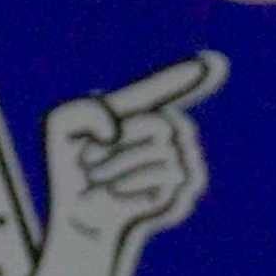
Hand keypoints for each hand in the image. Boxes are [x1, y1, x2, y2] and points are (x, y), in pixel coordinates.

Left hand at [32, 52, 218, 275]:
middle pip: (158, 124)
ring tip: (100, 179)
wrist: (79, 212)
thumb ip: (82, 110)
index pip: (165, 87)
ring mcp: (181, 162)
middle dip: (119, 142)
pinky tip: (116, 193)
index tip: (215, 63)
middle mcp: (168, 132)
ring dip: (118, 167)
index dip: (188, 75)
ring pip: (162, 152)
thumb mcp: (60, 125)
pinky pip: (163, 178)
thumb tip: (114, 128)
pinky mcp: (181, 193)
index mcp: (141, 109)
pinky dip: (129, 185)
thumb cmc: (71, 165)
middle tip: (87, 159)